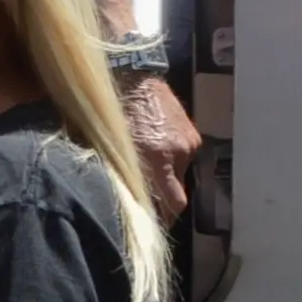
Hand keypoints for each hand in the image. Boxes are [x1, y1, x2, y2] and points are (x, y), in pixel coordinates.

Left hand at [124, 74, 199, 222]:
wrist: (130, 74)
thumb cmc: (111, 112)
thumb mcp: (109, 147)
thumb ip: (121, 176)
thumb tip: (125, 201)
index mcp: (157, 157)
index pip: (173, 204)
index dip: (164, 220)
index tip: (151, 227)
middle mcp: (178, 151)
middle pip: (178, 194)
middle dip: (164, 203)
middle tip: (147, 206)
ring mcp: (188, 140)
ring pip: (180, 175)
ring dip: (166, 180)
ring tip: (148, 175)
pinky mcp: (191, 131)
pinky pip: (183, 157)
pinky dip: (170, 162)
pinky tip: (155, 154)